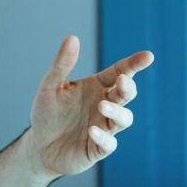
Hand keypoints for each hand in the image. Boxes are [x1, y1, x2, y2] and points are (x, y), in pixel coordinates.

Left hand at [26, 35, 152, 177]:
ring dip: (117, 112)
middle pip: (126, 94)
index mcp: (97, 87)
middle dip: (128, 88)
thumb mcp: (50, 86)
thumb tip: (72, 37)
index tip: (148, 56)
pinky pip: (109, 144)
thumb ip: (62, 64)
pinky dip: (104, 137)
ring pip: (124, 118)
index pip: (120, 72)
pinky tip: (92, 131)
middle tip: (122, 81)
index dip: (134, 64)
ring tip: (102, 106)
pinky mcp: (97, 149)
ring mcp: (104, 127)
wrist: (38, 146)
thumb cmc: (47, 113)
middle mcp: (104, 105)